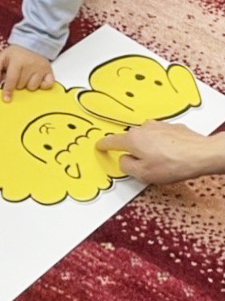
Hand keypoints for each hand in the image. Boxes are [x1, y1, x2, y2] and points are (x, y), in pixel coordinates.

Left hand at [0, 44, 54, 100]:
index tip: (6, 99)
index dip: (8, 90)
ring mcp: (41, 68)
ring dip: (28, 85)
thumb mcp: (1, 58)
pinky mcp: (50, 71)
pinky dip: (42, 85)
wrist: (32, 45)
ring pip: (33, 87)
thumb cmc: (15, 55)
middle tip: (17, 76)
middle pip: (21, 85)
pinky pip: (47, 85)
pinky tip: (38, 80)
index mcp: (17, 61)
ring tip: (26, 77)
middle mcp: (31, 64)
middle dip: (17, 84)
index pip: (12, 79)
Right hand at [96, 121, 224, 184]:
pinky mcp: (173, 127)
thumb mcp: (143, 174)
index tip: (100, 146)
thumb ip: (127, 166)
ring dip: (149, 147)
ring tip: (162, 161)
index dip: (104, 145)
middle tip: (143, 165)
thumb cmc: (173, 164)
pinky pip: (161, 136)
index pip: (111, 141)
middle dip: (133, 151)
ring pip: (146, 137)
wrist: (202, 155)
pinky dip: (163, 144)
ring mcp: (159, 126)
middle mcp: (143, 129)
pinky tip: (172, 154)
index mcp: (132, 140)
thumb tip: (124, 161)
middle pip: (131, 140)